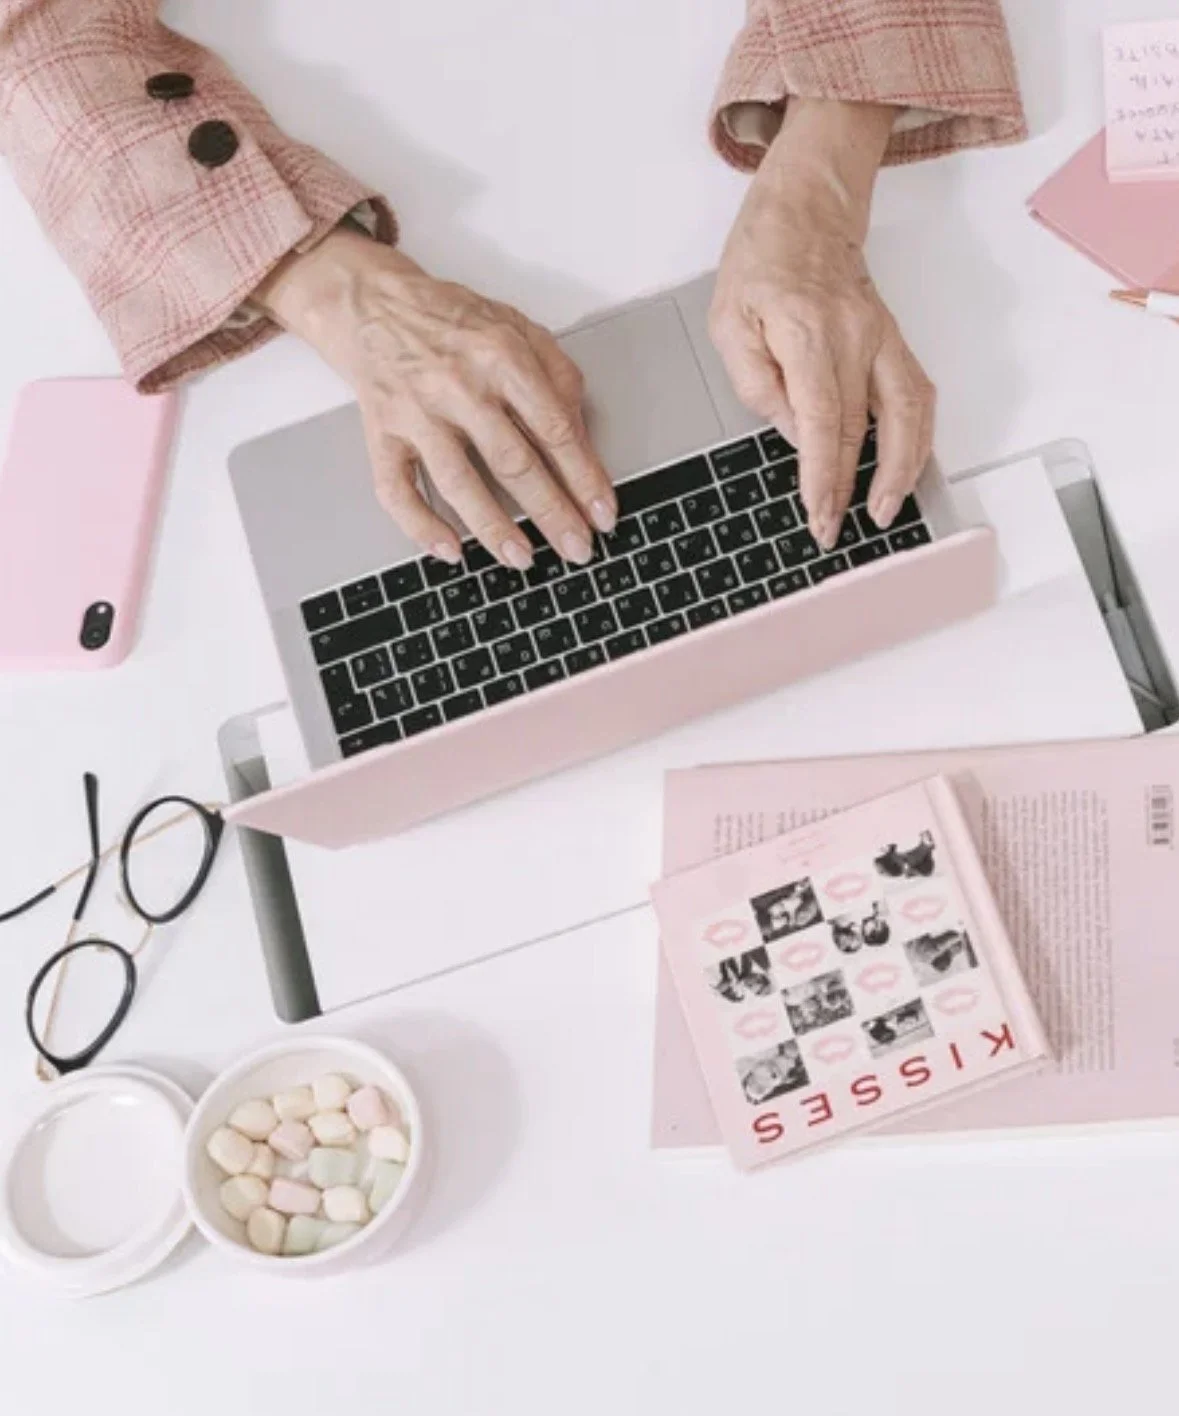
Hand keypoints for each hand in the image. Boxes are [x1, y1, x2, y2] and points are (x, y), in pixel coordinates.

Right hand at [254, 228, 616, 567]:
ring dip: (494, 528)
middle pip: (513, 463)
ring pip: (459, 483)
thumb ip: (557, 375)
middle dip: (552, 513)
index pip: (553, 428)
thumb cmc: (449, 320)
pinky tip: (450, 550)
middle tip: (577, 549)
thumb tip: (580, 436)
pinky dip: (421, 525)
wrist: (372, 304)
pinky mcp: (381, 434)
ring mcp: (416, 413)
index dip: (583, 476)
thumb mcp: (517, 327)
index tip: (602, 512)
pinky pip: (396, 489)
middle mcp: (458, 386)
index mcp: (500, 356)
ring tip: (522, 559)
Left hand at [710, 100, 934, 550]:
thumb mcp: (729, 321)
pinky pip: (916, 393)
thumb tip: (793, 430)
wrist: (809, 207)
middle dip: (851, 487)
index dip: (823, 475)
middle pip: (862, 427)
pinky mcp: (892, 340)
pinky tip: (906, 466)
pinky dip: (918, 436)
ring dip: (901, 467)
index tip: (819, 513)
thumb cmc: (761, 261)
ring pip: (907, 412)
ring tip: (886, 509)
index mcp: (807, 334)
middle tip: (836, 530)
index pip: (822, 421)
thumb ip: (756, 381)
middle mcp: (854, 337)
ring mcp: (881, 337)